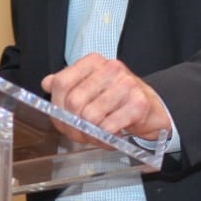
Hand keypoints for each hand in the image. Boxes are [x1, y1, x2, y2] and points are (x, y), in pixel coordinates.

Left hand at [41, 53, 170, 143]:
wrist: (154, 108)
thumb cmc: (119, 99)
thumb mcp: (92, 86)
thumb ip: (69, 83)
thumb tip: (46, 83)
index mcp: (93, 62)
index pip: (61, 82)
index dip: (56, 106)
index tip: (60, 119)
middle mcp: (110, 68)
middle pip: (74, 102)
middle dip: (72, 125)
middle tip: (79, 135)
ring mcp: (126, 84)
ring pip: (90, 116)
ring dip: (90, 134)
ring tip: (97, 135)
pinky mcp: (138, 103)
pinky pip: (108, 127)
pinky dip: (106, 138)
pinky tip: (111, 136)